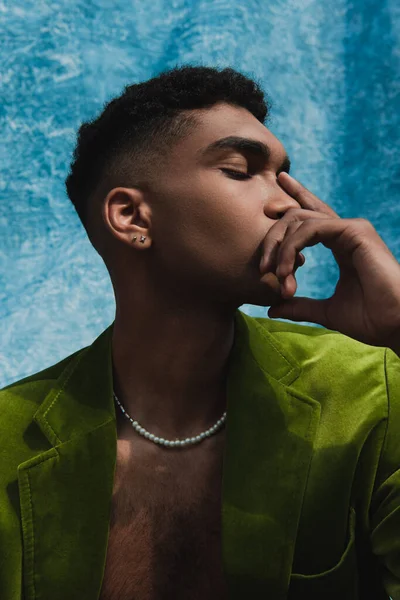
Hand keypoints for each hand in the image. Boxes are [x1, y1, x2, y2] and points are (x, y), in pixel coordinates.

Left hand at [260, 172, 399, 349]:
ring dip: (280, 247)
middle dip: (273, 236)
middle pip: (299, 214)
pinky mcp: (354, 231)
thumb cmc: (370, 319)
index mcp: (341, 245)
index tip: (268, 207)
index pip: (311, 217)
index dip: (292, 202)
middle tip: (262, 266)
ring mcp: (351, 229)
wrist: (395, 325)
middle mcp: (346, 232)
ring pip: (300, 219)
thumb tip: (271, 308)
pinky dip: (292, 247)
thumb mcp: (325, 311)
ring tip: (273, 274)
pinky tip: (287, 269)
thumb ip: (299, 306)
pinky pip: (311, 227)